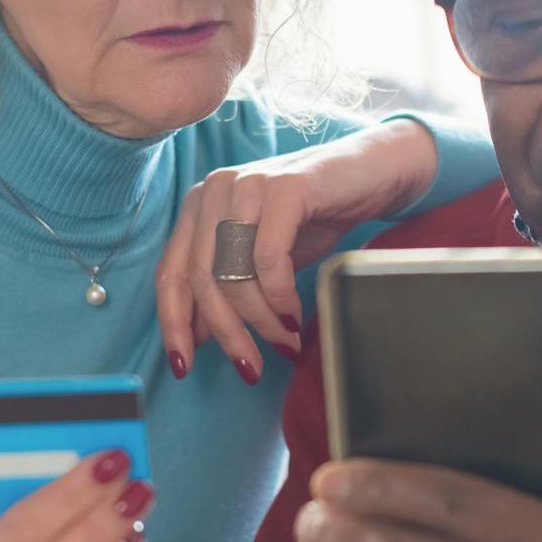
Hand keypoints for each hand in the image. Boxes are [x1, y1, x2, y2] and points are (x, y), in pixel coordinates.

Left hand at [156, 119, 438, 380]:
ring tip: (285, 340)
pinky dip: (280, 297)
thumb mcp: (261, 258)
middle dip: (227, 333)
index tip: (184, 367)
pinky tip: (294, 316)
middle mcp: (215, 190)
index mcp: (200, 205)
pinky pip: (269, 259)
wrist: (371, 174)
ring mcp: (247, 185)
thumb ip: (227, 288)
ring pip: (234, 273)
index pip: (171, 273)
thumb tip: (197, 338)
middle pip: (202, 279)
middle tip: (251, 367)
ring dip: (260, 320)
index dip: (174, 324)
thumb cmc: (314, 217)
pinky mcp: (283, 189)